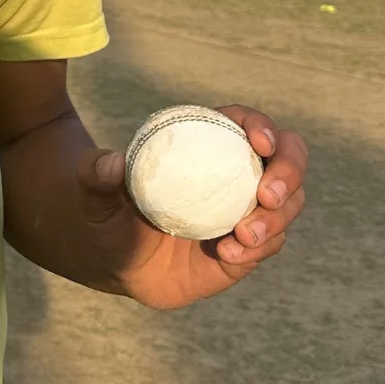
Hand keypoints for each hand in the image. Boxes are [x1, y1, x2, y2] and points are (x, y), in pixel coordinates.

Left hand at [77, 107, 307, 308]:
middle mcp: (237, 173)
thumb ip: (97, 173)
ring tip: (243, 235)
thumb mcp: (94, 190)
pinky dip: (257, 248)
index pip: (247, 125)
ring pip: (287, 205)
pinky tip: (229, 254)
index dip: (262, 127)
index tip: (259, 143)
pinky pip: (268, 245)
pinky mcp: (246, 248)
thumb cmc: (108, 211)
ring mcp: (246, 211)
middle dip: (289, 171)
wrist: (114, 258)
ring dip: (277, 219)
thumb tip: (113, 164)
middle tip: (267, 195)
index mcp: (209, 144)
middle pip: (288, 160)